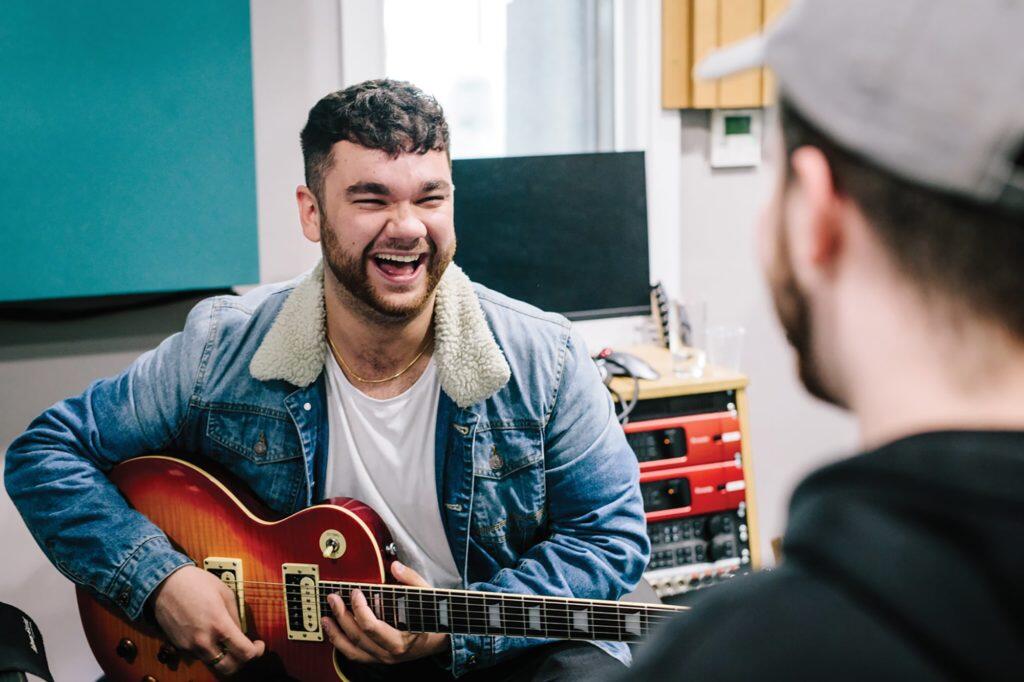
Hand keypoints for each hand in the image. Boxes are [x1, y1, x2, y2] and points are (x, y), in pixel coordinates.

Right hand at [151, 565, 264, 675]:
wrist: (165, 584)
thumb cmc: (196, 583)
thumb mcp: (225, 593)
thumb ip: (235, 616)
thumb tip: (240, 632)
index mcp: (219, 625)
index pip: (244, 653)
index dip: (256, 652)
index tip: (258, 645)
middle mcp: (204, 641)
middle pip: (228, 668)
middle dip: (241, 663)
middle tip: (245, 650)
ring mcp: (190, 646)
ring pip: (213, 663)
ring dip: (224, 657)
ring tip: (227, 641)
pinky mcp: (180, 646)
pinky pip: (199, 655)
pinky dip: (208, 650)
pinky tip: (210, 636)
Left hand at [322, 561, 449, 664]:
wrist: (441, 640)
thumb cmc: (435, 618)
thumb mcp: (427, 595)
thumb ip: (411, 580)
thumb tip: (395, 566)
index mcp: (401, 641)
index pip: (371, 626)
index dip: (359, 608)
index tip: (355, 592)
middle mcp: (390, 654)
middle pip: (358, 636)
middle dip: (342, 615)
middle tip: (333, 598)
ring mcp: (383, 658)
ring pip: (352, 650)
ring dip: (336, 633)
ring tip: (325, 618)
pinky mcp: (379, 659)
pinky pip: (355, 655)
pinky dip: (341, 644)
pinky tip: (334, 632)